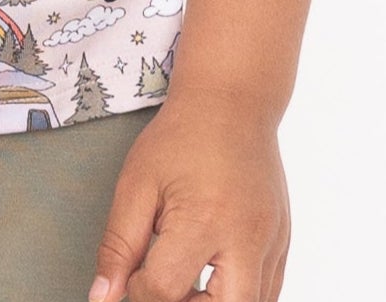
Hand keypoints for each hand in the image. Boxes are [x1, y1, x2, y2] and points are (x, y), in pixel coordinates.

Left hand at [89, 90, 291, 301]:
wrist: (232, 103)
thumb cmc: (181, 138)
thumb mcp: (137, 184)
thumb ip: (118, 246)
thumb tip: (102, 298)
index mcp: (204, 221)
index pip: (165, 290)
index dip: (138, 290)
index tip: (133, 270)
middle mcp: (247, 239)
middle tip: (166, 288)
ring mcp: (272, 244)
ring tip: (188, 284)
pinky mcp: (283, 243)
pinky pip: (268, 292)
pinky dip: (240, 297)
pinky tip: (215, 281)